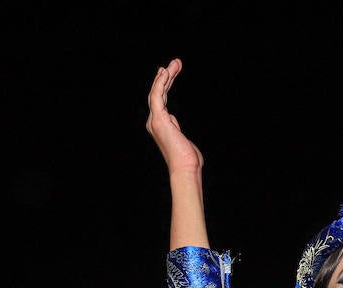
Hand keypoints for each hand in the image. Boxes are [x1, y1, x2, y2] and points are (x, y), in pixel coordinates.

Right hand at [146, 58, 203, 175]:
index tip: (170, 73)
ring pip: (158, 92)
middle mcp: (155, 121)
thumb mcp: (183, 140)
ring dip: (166, 76)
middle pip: (159, 93)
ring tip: (176, 63)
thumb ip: (177, 128)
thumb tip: (174, 120)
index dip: (165, 85)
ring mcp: (155, 120)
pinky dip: (160, 83)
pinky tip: (165, 72)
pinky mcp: (159, 119)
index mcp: (161, 125)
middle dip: (166, 77)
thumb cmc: (188, 159)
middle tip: (175, 63)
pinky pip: (158, 96)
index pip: (162, 100)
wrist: (185, 169)